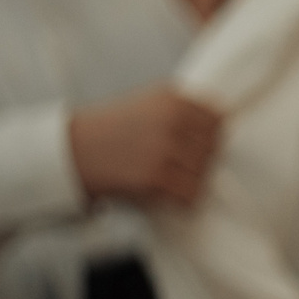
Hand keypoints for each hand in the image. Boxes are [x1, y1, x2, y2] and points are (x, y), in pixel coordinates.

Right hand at [69, 84, 223, 207]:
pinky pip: (191, 194)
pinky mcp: (154, 177)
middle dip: (201, 159)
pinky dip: (184, 199)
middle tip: (179, 165)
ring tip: (170, 178)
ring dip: (192, 180)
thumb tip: (224, 123)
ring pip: (205, 172)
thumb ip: (184, 109)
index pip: (219, 119)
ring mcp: (163, 149)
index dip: (210, 135)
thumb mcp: (148, 102)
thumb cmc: (113, 129)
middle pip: (214, 147)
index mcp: (172, 98)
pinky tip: (168, 194)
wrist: (73, 150)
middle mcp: (171, 120)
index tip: (195, 144)